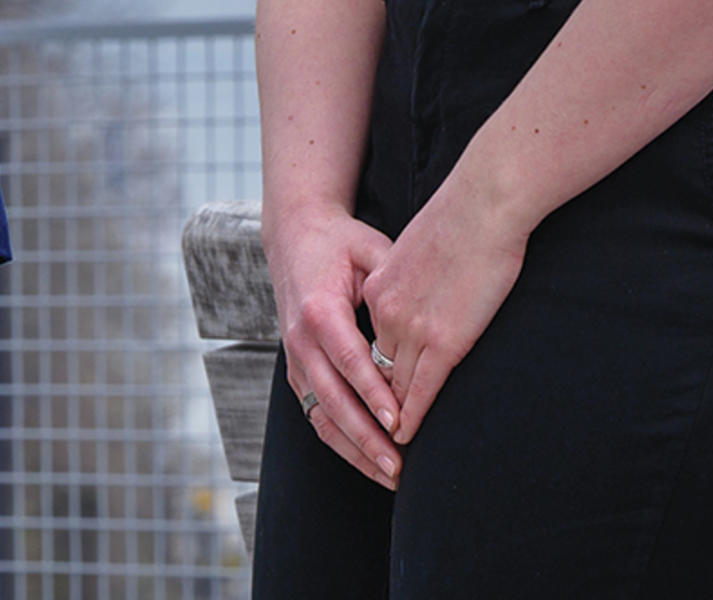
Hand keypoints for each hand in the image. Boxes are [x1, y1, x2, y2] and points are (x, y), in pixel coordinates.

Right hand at [265, 201, 401, 487]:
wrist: (295, 236)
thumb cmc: (341, 243)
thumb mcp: (369, 248)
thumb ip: (392, 283)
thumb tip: (418, 323)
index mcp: (318, 308)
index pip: (348, 360)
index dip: (373, 394)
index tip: (398, 422)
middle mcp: (299, 339)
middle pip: (333, 399)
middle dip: (366, 437)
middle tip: (399, 465)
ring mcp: (294, 359)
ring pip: (322, 416)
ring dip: (355, 450)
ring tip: (391, 476)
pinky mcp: (296, 372)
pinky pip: (317, 416)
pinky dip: (342, 444)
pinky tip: (370, 462)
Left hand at [360, 169, 530, 447]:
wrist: (483, 202)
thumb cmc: (462, 220)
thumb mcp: (418, 250)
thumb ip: (410, 280)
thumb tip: (421, 296)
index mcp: (380, 287)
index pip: (373, 343)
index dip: (374, 375)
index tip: (373, 399)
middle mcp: (386, 311)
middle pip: (378, 371)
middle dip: (375, 405)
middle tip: (372, 439)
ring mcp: (412, 328)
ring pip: (395, 387)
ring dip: (391, 421)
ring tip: (389, 451)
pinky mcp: (443, 341)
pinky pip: (421, 392)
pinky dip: (413, 418)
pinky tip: (408, 437)